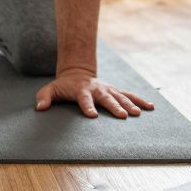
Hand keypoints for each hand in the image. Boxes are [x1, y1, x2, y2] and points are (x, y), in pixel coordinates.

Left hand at [34, 69, 154, 118]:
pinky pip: (129, 95)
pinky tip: (150, 107)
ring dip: (130, 104)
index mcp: (81, 91)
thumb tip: (40, 108)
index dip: (87, 107)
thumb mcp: (50, 89)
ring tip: (139, 114)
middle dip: (114, 106)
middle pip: (107, 99)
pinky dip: (140, 100)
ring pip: (121, 96)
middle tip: (123, 116)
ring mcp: (108, 90)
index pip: (84, 100)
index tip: (92, 116)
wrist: (77, 73)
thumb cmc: (63, 86)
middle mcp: (97, 90)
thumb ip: (44, 97)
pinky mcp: (115, 91)